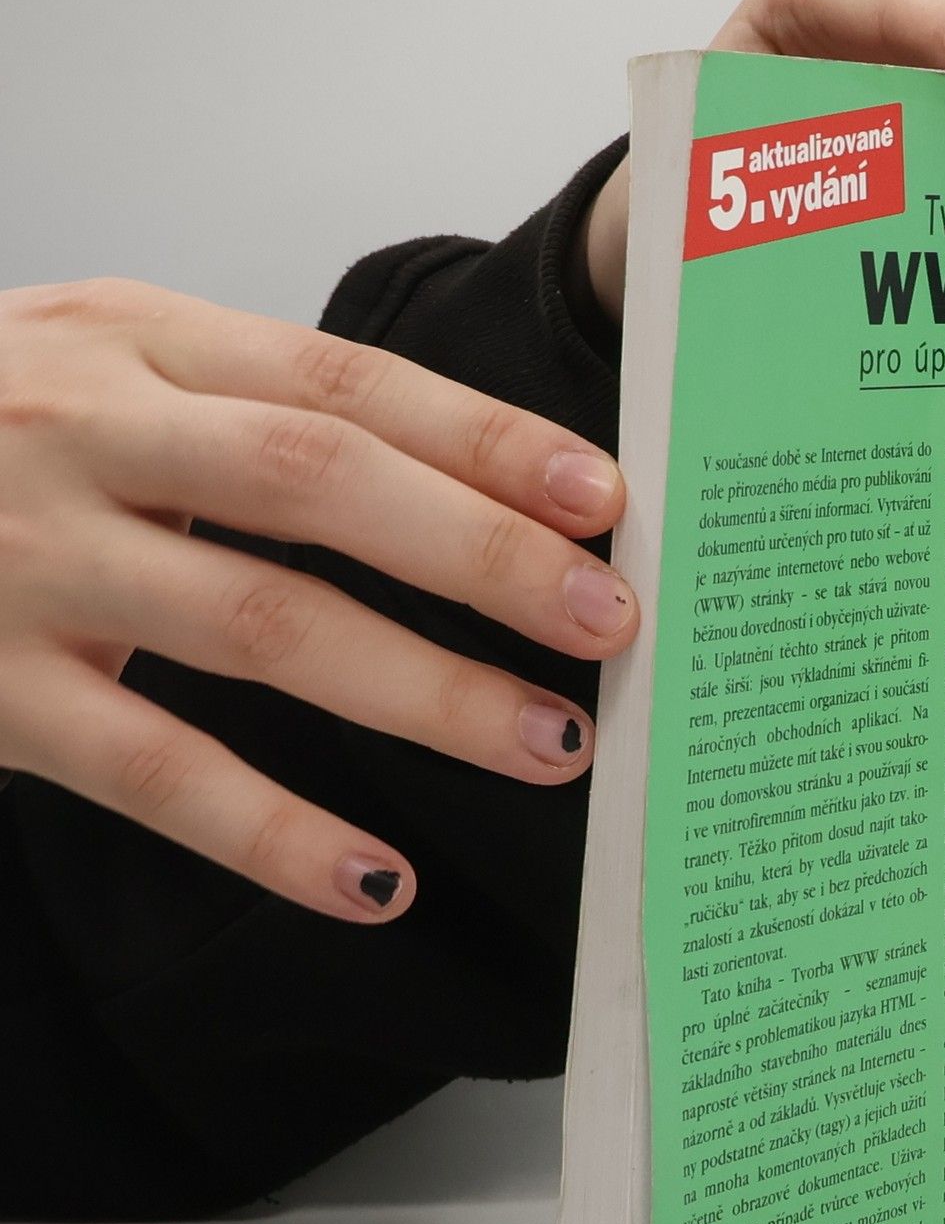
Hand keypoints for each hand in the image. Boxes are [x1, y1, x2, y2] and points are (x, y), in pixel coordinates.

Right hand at [0, 280, 641, 922]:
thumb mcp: (105, 364)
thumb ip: (255, 408)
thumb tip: (472, 483)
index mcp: (138, 341)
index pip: (344, 382)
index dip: (482, 441)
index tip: (603, 498)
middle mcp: (84, 430)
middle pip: (317, 485)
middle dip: (479, 555)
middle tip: (607, 621)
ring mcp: (25, 561)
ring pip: (256, 624)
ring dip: (422, 693)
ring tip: (548, 744)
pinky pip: (150, 770)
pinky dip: (271, 832)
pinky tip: (373, 882)